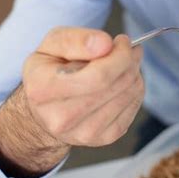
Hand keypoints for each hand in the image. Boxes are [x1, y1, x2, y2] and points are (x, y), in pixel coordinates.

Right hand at [22, 26, 143, 147]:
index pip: (98, 75)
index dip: (119, 55)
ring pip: (128, 94)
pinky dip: (135, 89)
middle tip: (129, 49)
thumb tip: (105, 44)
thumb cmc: (50, 71)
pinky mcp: (104, 138)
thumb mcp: (52, 44)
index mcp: (43, 89)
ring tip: (124, 64)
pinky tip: (123, 82)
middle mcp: (61, 118)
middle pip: (116, 84)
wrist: (45, 110)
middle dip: (130, 60)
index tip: (121, 41)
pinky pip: (133, 107)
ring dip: (134, 73)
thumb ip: (76, 39)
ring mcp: (84, 133)